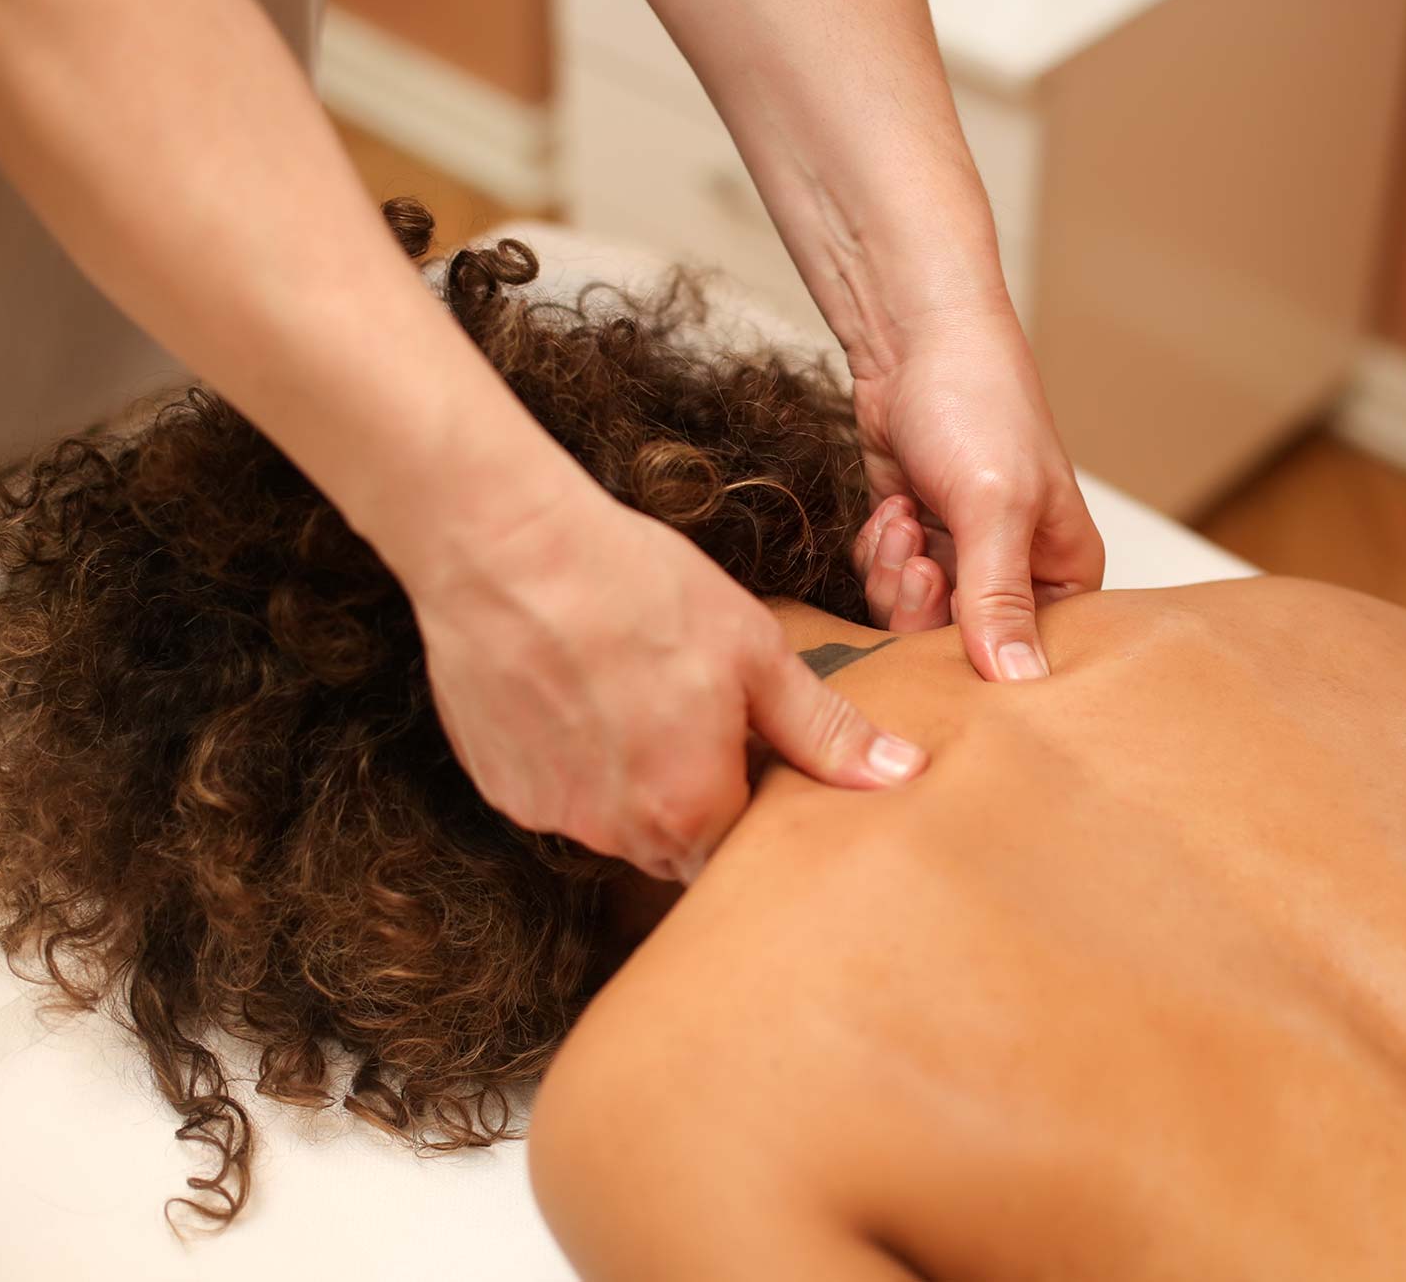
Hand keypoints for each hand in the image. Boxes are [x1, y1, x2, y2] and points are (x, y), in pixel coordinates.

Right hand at [400, 484, 926, 881]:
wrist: (505, 551)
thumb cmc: (638, 589)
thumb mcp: (754, 651)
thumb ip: (823, 729)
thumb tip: (903, 775)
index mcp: (691, 810)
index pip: (748, 854)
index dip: (762, 808)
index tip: (763, 762)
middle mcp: (619, 833)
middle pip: (682, 847)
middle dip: (701, 802)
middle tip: (703, 723)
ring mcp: (553, 816)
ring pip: (618, 824)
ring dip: (638, 784)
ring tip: (637, 696)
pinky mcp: (502, 790)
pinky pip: (559, 797)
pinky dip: (576, 764)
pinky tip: (579, 695)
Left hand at [849, 302, 1104, 679]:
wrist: (911, 339)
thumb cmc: (978, 402)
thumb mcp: (994, 506)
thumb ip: (999, 598)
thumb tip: (1018, 684)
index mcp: (1064, 575)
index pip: (1024, 657)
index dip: (975, 647)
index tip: (950, 595)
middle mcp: (1015, 575)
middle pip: (956, 646)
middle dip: (922, 603)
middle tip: (921, 556)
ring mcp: (959, 560)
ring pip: (910, 620)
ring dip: (895, 572)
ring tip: (905, 518)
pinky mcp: (911, 543)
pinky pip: (882, 587)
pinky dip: (877, 553)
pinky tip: (891, 507)